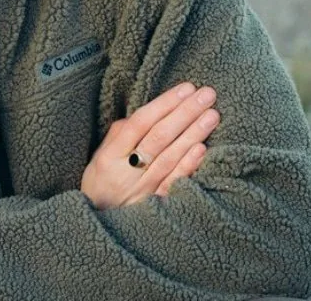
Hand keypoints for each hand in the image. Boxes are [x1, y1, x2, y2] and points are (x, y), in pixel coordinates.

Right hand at [80, 81, 219, 208]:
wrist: (98, 222)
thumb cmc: (101, 182)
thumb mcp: (101, 156)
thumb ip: (121, 133)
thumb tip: (148, 114)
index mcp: (111, 154)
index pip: (141, 122)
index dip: (164, 104)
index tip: (186, 88)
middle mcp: (128, 170)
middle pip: (160, 136)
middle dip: (185, 113)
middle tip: (206, 94)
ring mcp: (144, 189)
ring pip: (171, 157)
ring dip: (193, 134)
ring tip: (212, 114)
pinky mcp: (156, 204)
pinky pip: (175, 183)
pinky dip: (189, 165)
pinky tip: (202, 148)